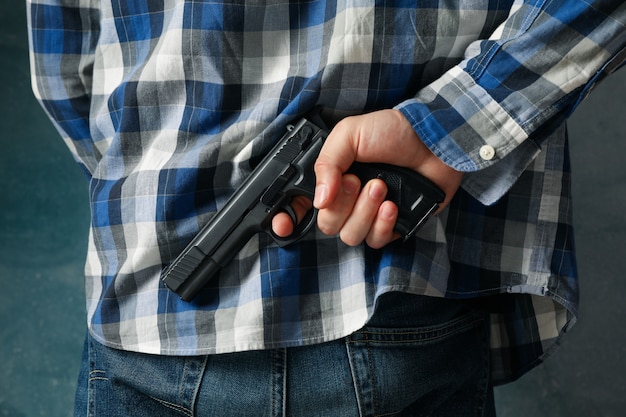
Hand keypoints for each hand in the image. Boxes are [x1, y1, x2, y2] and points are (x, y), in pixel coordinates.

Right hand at [272, 109, 462, 247]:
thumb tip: (319, 200)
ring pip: (350, 236)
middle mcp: (346, 200)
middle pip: (326, 225)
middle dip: (341, 204)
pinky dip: (383, 224)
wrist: (433, 140)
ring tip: (381, 187)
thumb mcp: (349, 134)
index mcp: (331, 179)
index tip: (284, 225)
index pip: (300, 206)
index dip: (287, 219)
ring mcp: (369, 215)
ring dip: (364, 211)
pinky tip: (393, 205)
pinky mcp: (392, 226)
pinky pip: (376, 241)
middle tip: (358, 180)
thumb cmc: (393, 132)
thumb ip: (326, 163)